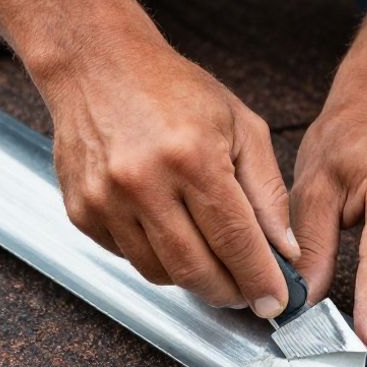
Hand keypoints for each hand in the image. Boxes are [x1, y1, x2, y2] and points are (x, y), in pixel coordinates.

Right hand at [42, 41, 299, 315]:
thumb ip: (267, 191)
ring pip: (160, 273)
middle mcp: (143, 182)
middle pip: (195, 269)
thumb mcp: (240, 126)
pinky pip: (127, 258)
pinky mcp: (82, 211)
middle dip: (229, 292)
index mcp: (192, 157)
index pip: (235, 240)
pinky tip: (169, 233)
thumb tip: (283, 250)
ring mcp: (106, 200)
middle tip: (247, 292)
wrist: (97, 63)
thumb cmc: (171, 88)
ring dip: (192, 278)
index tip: (275, 303)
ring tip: (211, 260)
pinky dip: (155, 257)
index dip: (260, 279)